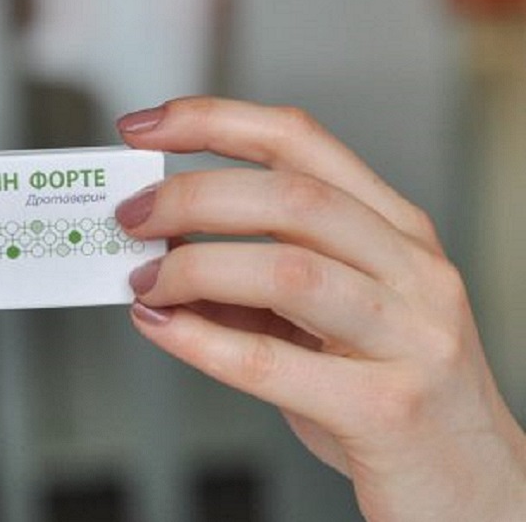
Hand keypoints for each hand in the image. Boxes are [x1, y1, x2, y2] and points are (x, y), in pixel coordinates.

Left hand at [115, 97, 525, 521]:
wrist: (477, 490)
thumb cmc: (391, 397)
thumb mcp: (330, 321)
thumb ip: (255, 283)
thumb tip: (161, 251)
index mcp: (396, 233)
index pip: (301, 144)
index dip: (214, 123)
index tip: (143, 127)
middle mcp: (414, 271)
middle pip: (292, 198)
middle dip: (191, 196)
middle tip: (130, 217)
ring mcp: (412, 338)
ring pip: (289, 271)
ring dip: (194, 267)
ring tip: (143, 281)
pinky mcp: (388, 409)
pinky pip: (275, 363)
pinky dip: (201, 341)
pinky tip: (160, 329)